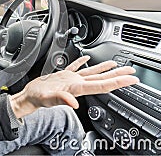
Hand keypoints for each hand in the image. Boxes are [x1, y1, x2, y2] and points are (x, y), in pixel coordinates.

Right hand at [9, 56, 138, 117]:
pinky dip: (82, 62)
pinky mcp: (63, 76)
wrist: (29, 97)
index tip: (131, 79)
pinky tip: (86, 58)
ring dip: (106, 69)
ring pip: (92, 73)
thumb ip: (62, 99)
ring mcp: (71, 80)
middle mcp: (77, 84)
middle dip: (119, 76)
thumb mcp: (48, 99)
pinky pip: (76, 67)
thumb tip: (74, 103)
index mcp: (77, 88)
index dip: (119, 82)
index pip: (103, 84)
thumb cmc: (37, 98)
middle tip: (132, 72)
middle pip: (103, 79)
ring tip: (117, 65)